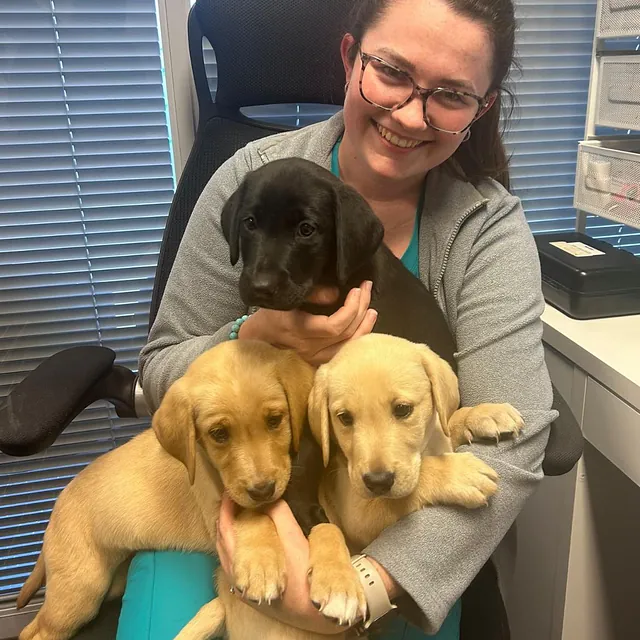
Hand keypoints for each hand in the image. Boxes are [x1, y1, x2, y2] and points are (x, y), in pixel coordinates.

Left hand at [216, 495, 348, 634]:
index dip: (226, 507)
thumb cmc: (303, 574)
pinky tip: (245, 542)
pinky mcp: (246, 592)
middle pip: (220, 540)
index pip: (224, 526)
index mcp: (241, 558)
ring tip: (237, 516)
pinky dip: (232, 547)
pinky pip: (231, 565)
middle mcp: (234, 574)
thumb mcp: (294, 538)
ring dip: (228, 533)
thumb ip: (279, 515)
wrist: (310, 611)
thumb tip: (269, 498)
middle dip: (225, 517)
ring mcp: (239, 585)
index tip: (231, 492)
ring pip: (224, 554)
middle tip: (233, 500)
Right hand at [238, 281, 377, 366]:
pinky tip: (362, 330)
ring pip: (346, 348)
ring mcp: (313, 359)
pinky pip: (341, 355)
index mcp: (299, 330)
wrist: (253, 341)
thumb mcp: (284, 297)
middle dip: (361, 310)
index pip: (335, 326)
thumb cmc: (268, 316)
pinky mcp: (315, 363)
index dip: (351, 308)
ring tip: (371, 311)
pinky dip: (355, 342)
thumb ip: (311, 294)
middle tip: (367, 291)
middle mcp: (308, 348)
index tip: (357, 289)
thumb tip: (336, 293)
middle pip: (345, 335)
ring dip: (363, 329)